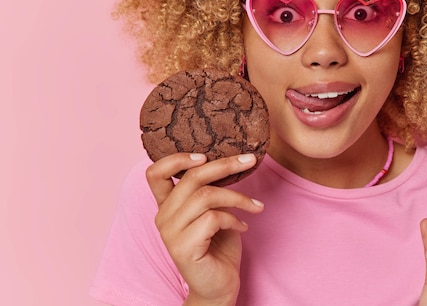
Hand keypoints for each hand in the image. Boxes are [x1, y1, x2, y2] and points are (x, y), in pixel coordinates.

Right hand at [146, 153, 264, 305]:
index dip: (176, 159)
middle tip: (250, 160)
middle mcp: (163, 217)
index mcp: (167, 205)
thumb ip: (210, 191)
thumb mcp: (213, 211)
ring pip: (206, 196)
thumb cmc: (218, 246)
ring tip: (255, 206)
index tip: (204, 155)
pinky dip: (234, 219)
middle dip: (225, 165)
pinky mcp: (183, 247)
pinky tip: (243, 226)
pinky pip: (213, 218)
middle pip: (191, 177)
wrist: (218, 286)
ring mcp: (170, 233)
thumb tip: (231, 161)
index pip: (155, 173)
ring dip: (238, 197)